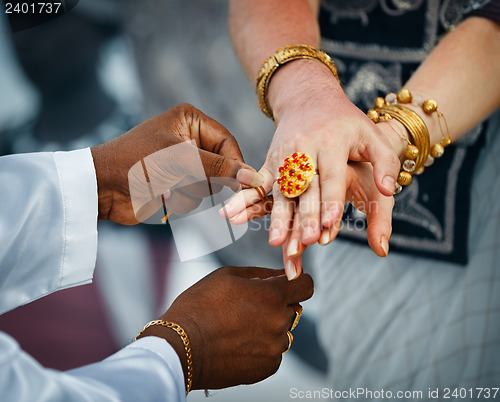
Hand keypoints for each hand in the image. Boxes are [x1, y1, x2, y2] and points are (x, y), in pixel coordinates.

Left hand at [91, 104, 261, 224]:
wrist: (103, 188)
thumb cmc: (137, 162)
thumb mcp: (180, 159)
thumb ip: (219, 168)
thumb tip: (252, 176)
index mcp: (190, 121)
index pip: (227, 141)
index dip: (235, 163)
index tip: (245, 183)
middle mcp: (190, 140)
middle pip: (222, 165)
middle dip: (207, 179)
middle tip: (191, 182)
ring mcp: (184, 164)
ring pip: (211, 185)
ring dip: (192, 191)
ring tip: (170, 187)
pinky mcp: (178, 185)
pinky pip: (197, 198)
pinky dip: (183, 201)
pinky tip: (164, 196)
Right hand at [137, 266, 313, 390]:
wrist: (181, 347)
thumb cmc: (199, 306)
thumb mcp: (226, 275)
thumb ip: (260, 273)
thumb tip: (281, 274)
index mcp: (272, 295)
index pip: (306, 285)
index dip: (298, 282)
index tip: (287, 284)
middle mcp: (279, 322)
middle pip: (293, 308)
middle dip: (277, 304)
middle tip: (248, 307)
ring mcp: (275, 347)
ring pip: (283, 331)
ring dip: (270, 326)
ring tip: (240, 327)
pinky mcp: (268, 367)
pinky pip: (274, 351)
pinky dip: (262, 347)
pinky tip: (238, 343)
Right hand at [223, 61, 399, 278]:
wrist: (309, 98)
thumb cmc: (347, 123)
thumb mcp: (372, 136)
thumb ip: (385, 163)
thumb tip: (388, 190)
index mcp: (331, 142)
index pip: (331, 176)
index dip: (331, 201)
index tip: (330, 225)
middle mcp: (304, 149)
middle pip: (304, 188)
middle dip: (304, 216)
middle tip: (306, 242)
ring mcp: (283, 155)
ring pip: (280, 191)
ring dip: (277, 217)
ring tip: (276, 242)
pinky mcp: (270, 161)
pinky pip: (258, 184)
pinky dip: (244, 201)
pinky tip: (229, 215)